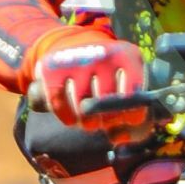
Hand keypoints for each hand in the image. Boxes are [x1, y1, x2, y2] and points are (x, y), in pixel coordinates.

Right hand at [31, 30, 151, 137]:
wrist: (75, 46)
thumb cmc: (111, 76)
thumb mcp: (129, 84)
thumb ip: (133, 114)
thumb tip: (119, 137)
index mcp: (127, 56)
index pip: (133, 95)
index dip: (131, 116)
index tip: (126, 121)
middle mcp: (102, 54)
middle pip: (106, 105)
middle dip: (107, 121)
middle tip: (105, 121)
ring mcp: (76, 59)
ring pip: (82, 109)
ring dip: (88, 123)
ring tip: (90, 119)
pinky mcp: (51, 68)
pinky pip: (58, 105)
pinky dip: (67, 119)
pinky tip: (73, 119)